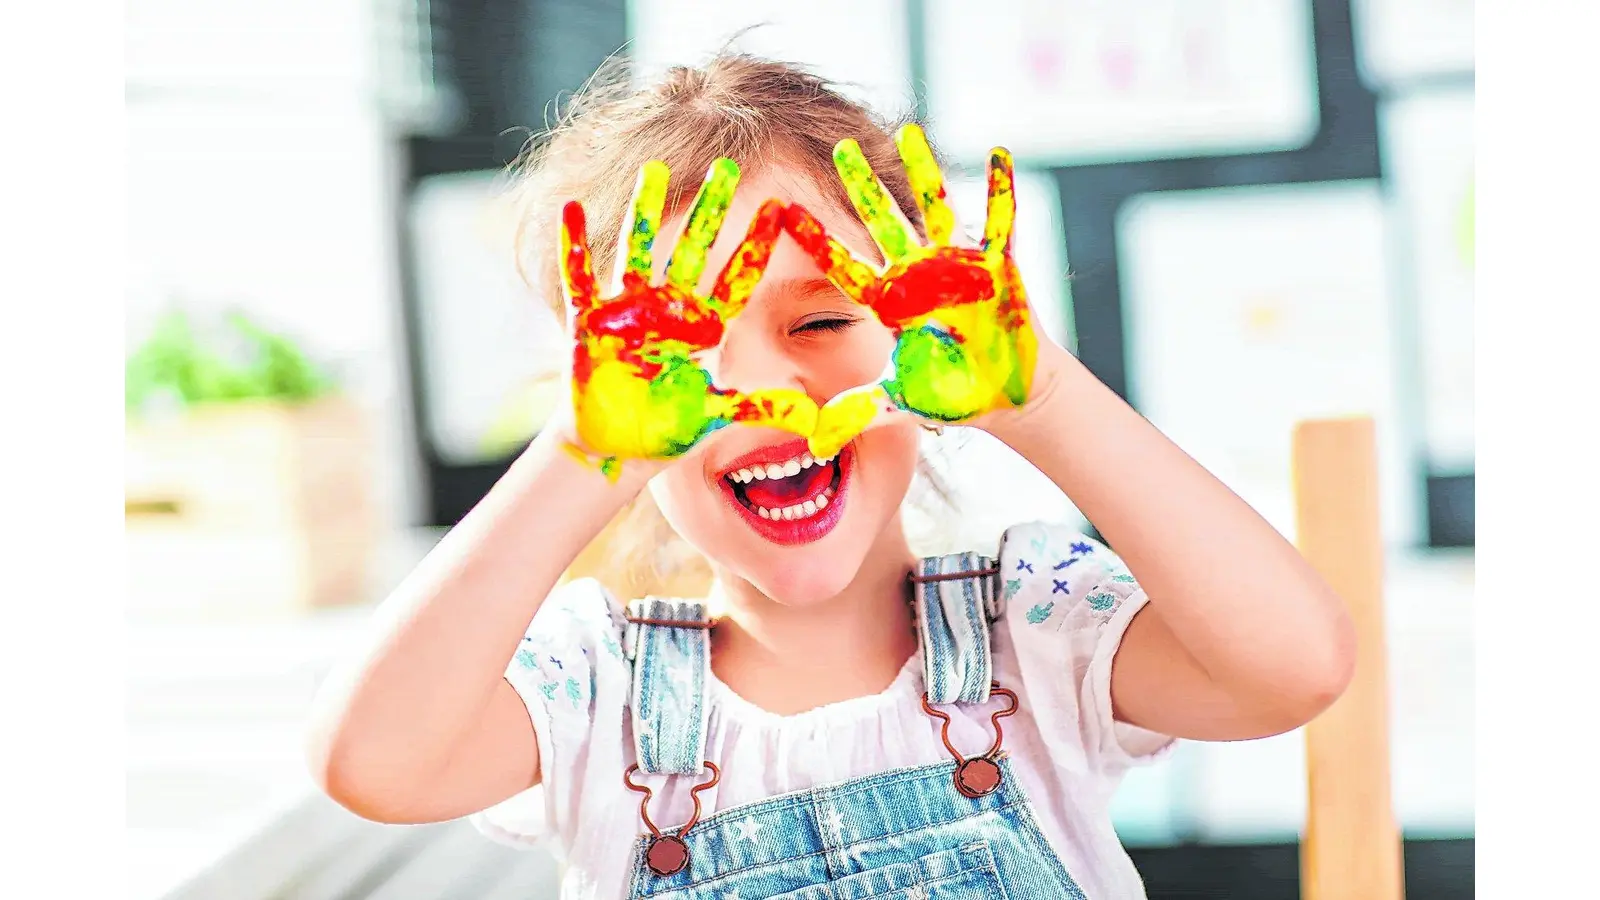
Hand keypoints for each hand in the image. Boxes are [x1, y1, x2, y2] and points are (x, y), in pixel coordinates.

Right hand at [561, 158, 817, 479]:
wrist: (615, 447)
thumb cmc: (665, 428)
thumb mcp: (716, 416)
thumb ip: (760, 409)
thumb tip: (814, 419)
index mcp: (702, 328)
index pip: (736, 279)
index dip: (756, 246)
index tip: (780, 208)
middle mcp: (668, 309)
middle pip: (693, 250)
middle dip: (710, 210)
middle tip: (728, 166)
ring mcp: (628, 311)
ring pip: (639, 250)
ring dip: (645, 212)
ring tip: (654, 171)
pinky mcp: (589, 324)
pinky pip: (579, 278)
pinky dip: (574, 246)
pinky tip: (571, 208)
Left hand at [782, 125, 1038, 459]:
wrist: (1006, 394)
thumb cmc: (952, 393)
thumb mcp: (899, 403)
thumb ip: (857, 415)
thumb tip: (814, 445)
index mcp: (889, 302)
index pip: (844, 267)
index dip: (815, 242)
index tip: (782, 213)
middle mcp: (918, 275)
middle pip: (882, 223)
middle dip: (861, 186)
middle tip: (839, 147)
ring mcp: (957, 265)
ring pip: (934, 209)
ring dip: (923, 171)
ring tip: (909, 130)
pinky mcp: (998, 267)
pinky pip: (1000, 220)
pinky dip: (1000, 188)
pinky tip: (998, 151)